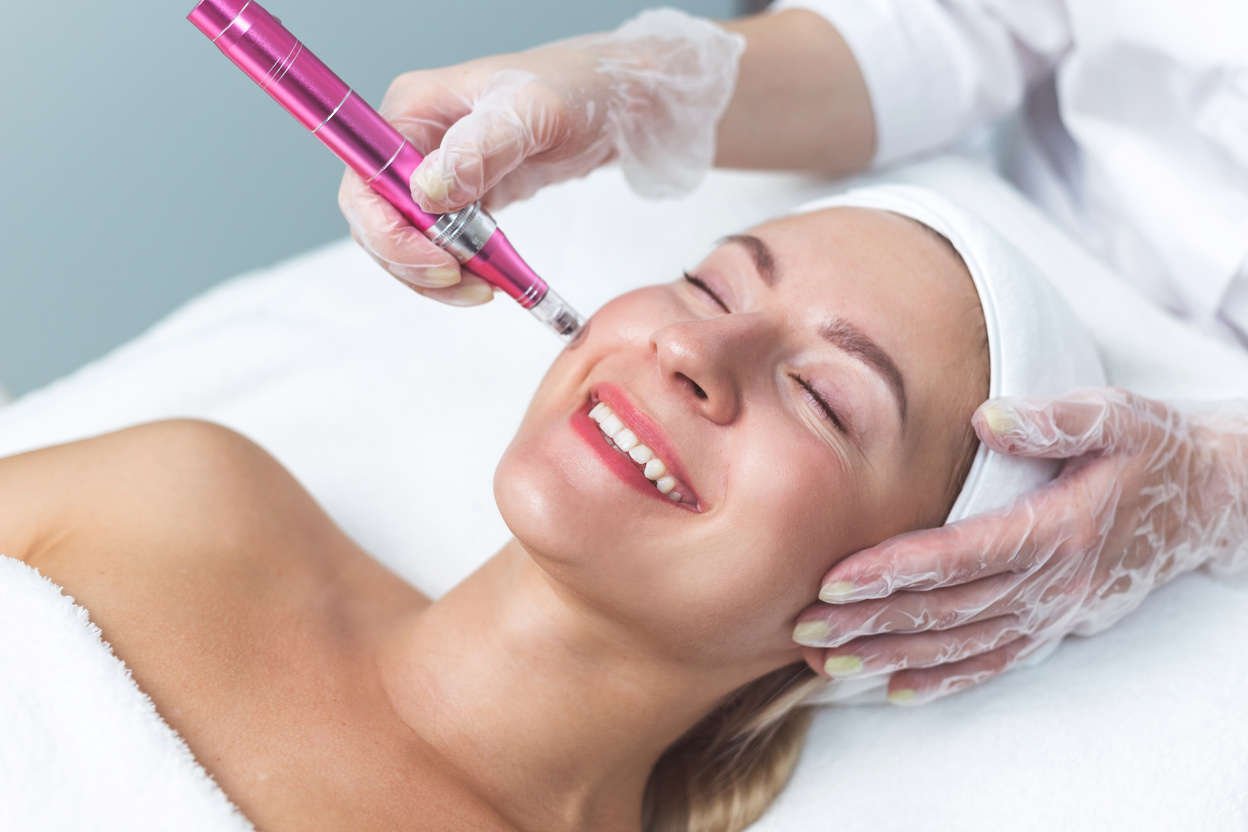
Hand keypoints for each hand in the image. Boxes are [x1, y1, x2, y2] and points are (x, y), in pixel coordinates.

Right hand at [338, 9, 743, 302]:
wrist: (608, 104)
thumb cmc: (573, 90)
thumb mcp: (533, 112)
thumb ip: (482, 148)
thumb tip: (429, 192)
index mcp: (412, 110)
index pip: (365, 181)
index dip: (387, 231)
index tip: (437, 262)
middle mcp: (411, 143)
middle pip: (377, 220)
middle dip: (414, 263)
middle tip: (468, 285)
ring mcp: (432, 174)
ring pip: (406, 242)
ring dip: (438, 277)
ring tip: (488, 287)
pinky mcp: (458, 200)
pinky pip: (439, 246)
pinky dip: (460, 271)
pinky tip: (492, 277)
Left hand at [793, 388, 1247, 704]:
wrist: (1206, 500)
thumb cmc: (1151, 449)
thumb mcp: (1117, 416)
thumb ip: (1053, 418)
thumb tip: (984, 419)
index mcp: (1059, 528)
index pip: (959, 556)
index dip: (893, 570)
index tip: (832, 580)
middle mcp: (1054, 581)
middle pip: (947, 609)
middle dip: (871, 621)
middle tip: (803, 628)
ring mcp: (1056, 610)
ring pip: (962, 644)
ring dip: (893, 656)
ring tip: (829, 664)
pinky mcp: (1056, 624)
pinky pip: (995, 662)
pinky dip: (946, 680)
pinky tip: (897, 690)